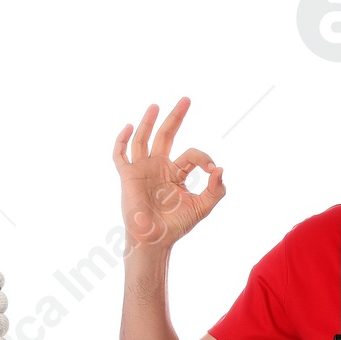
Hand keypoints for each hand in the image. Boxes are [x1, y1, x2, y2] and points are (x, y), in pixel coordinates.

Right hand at [112, 98, 224, 251]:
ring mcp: (142, 170)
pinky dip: (122, 141)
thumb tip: (220, 169)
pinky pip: (120, 155)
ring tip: (156, 106)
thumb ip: (216, 190)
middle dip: (176, 117)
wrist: (154, 241)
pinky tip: (128, 127)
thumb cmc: (176, 226)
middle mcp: (159, 167)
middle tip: (187, 99)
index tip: (211, 169)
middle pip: (166, 135)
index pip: (191, 154)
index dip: (203, 157)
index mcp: (176, 173)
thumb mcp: (202, 207)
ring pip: (143, 139)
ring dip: (149, 122)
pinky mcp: (128, 176)